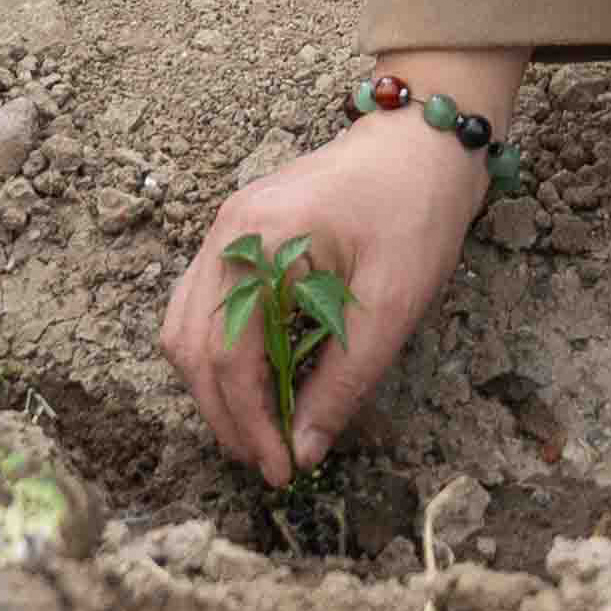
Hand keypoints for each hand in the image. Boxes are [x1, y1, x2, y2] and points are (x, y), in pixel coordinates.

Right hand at [159, 49, 527, 485]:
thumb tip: (306, 448)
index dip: (250, 423)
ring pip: (187, 328)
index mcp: (261, 243)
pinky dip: (224, 353)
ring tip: (260, 432)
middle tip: (267, 461)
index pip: (230, 355)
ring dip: (216, 388)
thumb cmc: (417, 213)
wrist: (423, 142)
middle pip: (193, 346)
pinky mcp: (239, 234)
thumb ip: (346, 378)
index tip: (280, 468)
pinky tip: (260, 383)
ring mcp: (226, 230)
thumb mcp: (393, 304)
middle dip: (225, 414)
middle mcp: (226, 234)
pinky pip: (206, 305)